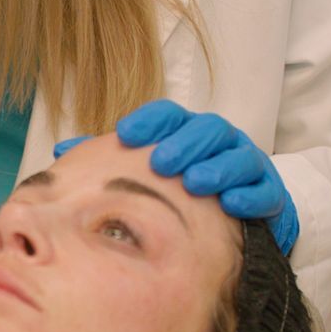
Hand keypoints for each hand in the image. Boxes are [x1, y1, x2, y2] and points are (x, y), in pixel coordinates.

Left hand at [60, 101, 296, 253]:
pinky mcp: (269, 193)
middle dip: (183, 143)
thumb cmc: (182, 189)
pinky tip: (232, 204)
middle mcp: (218, 142)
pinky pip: (264, 190)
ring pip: (236, 156)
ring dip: (217, 168)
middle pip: (205, 130)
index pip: (169, 116)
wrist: (238, 216)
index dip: (149, 121)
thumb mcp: (146, 174)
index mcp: (186, 132)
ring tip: (196, 182)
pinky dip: (250, 195)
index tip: (125, 132)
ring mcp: (246, 165)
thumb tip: (61, 152)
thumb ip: (108, 161)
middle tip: (160, 162)